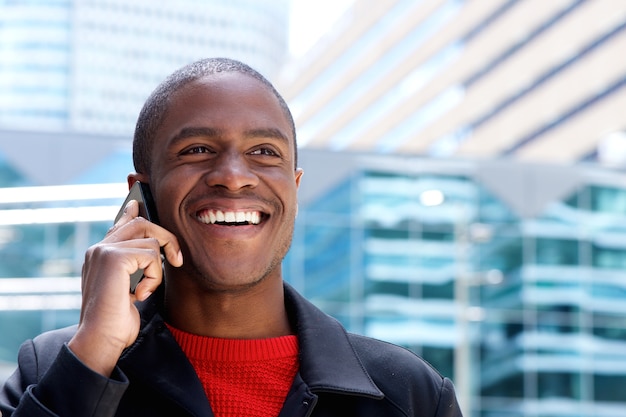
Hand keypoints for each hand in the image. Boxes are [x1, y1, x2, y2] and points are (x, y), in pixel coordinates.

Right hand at [68, 200, 182, 375]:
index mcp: (100, 255)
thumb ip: (135, 269)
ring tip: (146, 290)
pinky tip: (140, 294)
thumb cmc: (116, 323)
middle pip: (141, 223)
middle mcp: (99, 248)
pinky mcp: (113, 257)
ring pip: (151, 240)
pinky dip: (154, 276)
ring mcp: (104, 250)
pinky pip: (151, 255)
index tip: (137, 203)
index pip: (119, 225)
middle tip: (177, 260)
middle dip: (166, 238)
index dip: (131, 212)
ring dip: (157, 269)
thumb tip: (153, 252)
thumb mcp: (128, 290)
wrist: (100, 340)